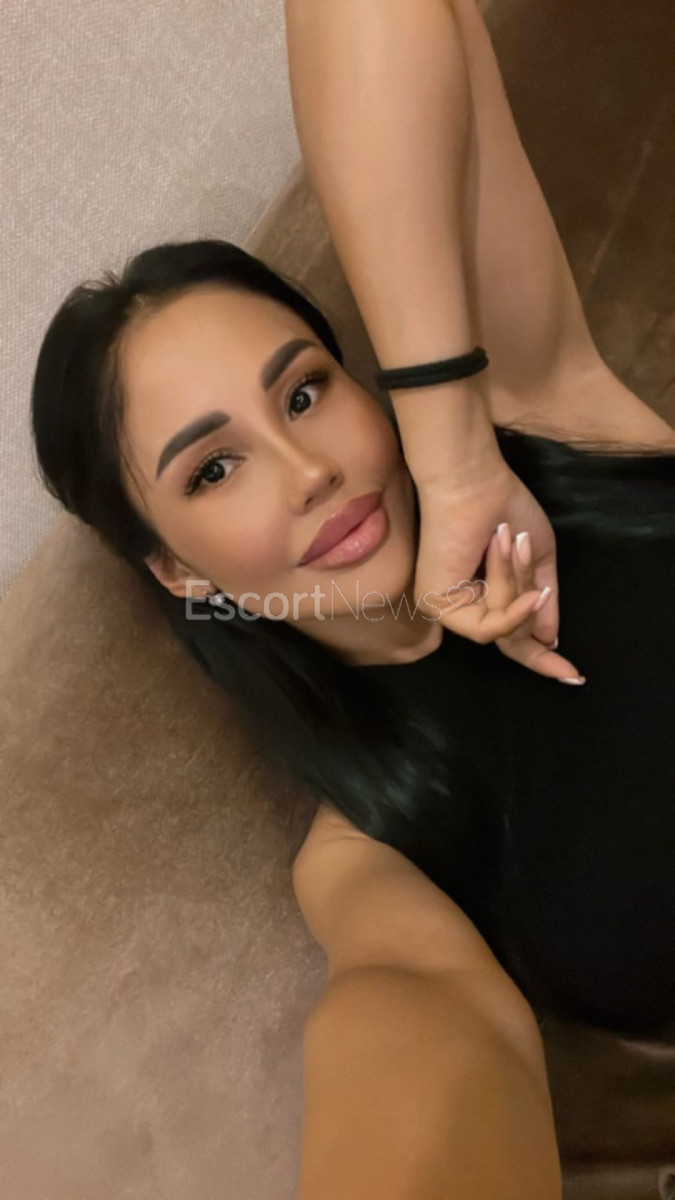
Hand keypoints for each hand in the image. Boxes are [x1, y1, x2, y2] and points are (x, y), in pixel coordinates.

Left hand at [413, 461, 585, 680]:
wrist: (473, 484)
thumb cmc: (504, 510)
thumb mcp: (537, 560)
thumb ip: (544, 601)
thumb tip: (551, 639)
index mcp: (482, 593)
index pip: (511, 634)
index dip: (539, 656)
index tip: (572, 675)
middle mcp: (460, 604)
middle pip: (511, 638)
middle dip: (536, 642)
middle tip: (568, 663)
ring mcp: (446, 607)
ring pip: (504, 628)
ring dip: (522, 589)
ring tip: (513, 544)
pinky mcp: (438, 604)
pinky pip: (489, 626)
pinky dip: (514, 607)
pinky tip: (529, 588)